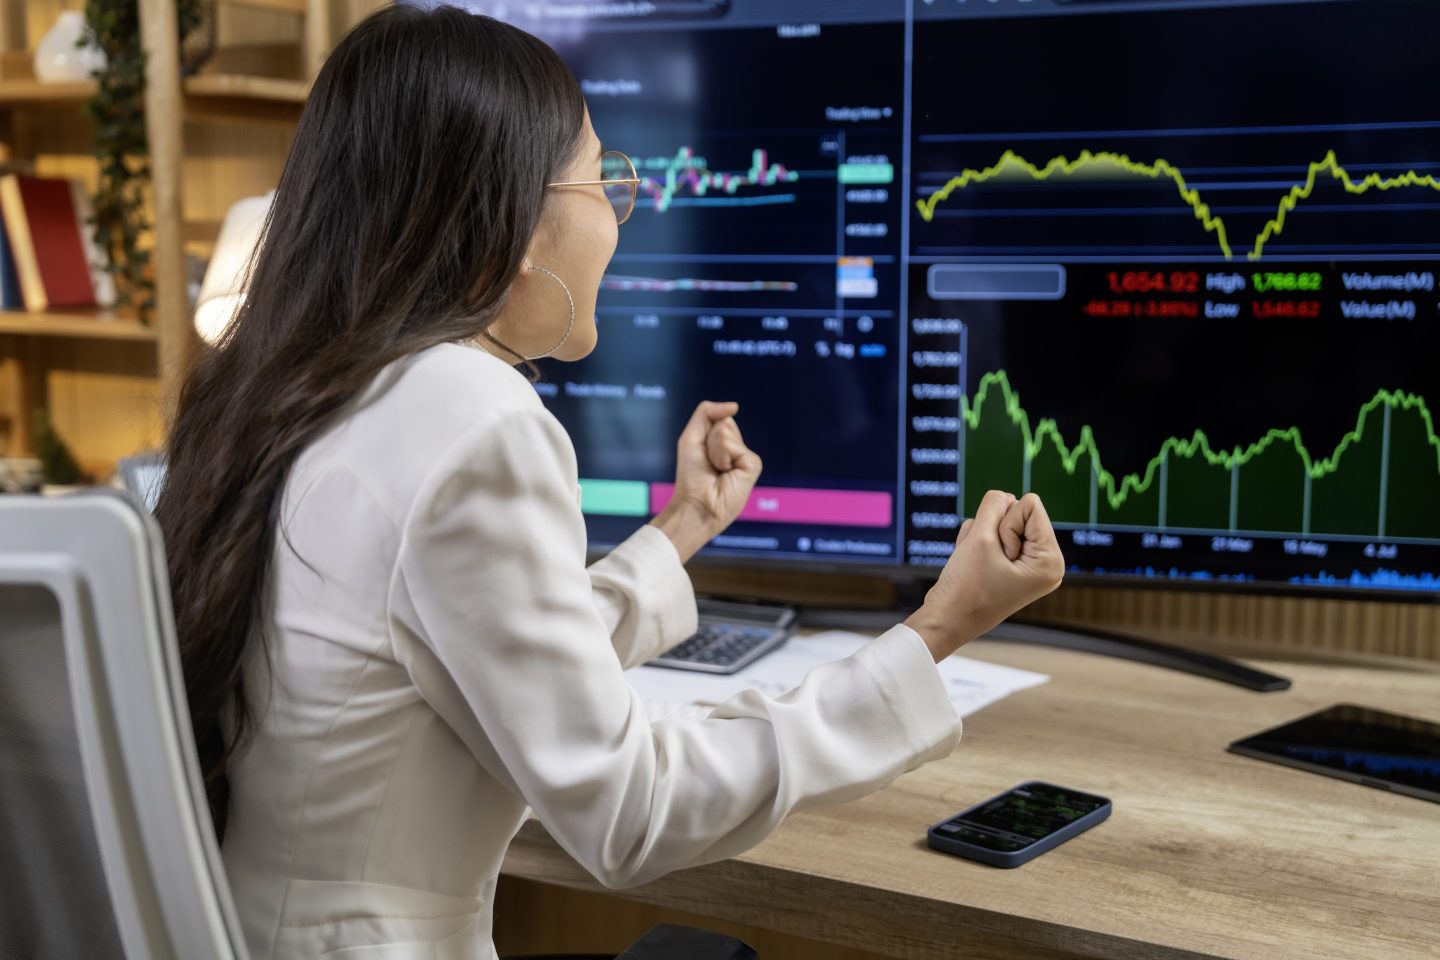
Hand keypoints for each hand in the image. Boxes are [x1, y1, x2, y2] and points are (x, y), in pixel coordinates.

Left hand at [649, 401, 762, 561]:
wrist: (696, 505)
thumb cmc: (691, 476)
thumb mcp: (692, 437)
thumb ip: (707, 413)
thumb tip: (735, 406)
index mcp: (725, 444)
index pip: (720, 419)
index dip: (704, 433)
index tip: (701, 455)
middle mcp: (738, 449)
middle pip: (724, 422)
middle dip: (709, 440)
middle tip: (709, 463)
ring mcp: (746, 457)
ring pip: (727, 432)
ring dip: (714, 450)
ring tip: (716, 470)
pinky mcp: (753, 464)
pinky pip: (732, 445)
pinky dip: (722, 457)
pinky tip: (725, 474)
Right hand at [905, 491, 1064, 661]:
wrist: (946, 620)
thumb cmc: (966, 587)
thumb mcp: (981, 537)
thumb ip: (994, 505)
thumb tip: (1004, 497)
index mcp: (1050, 560)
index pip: (1030, 505)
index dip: (1005, 523)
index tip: (999, 554)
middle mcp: (1044, 562)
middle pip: (1018, 512)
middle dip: (995, 530)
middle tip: (987, 562)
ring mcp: (1026, 564)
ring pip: (1000, 522)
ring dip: (982, 537)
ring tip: (978, 565)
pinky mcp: (1008, 565)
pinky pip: (992, 535)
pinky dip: (976, 544)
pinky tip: (972, 566)